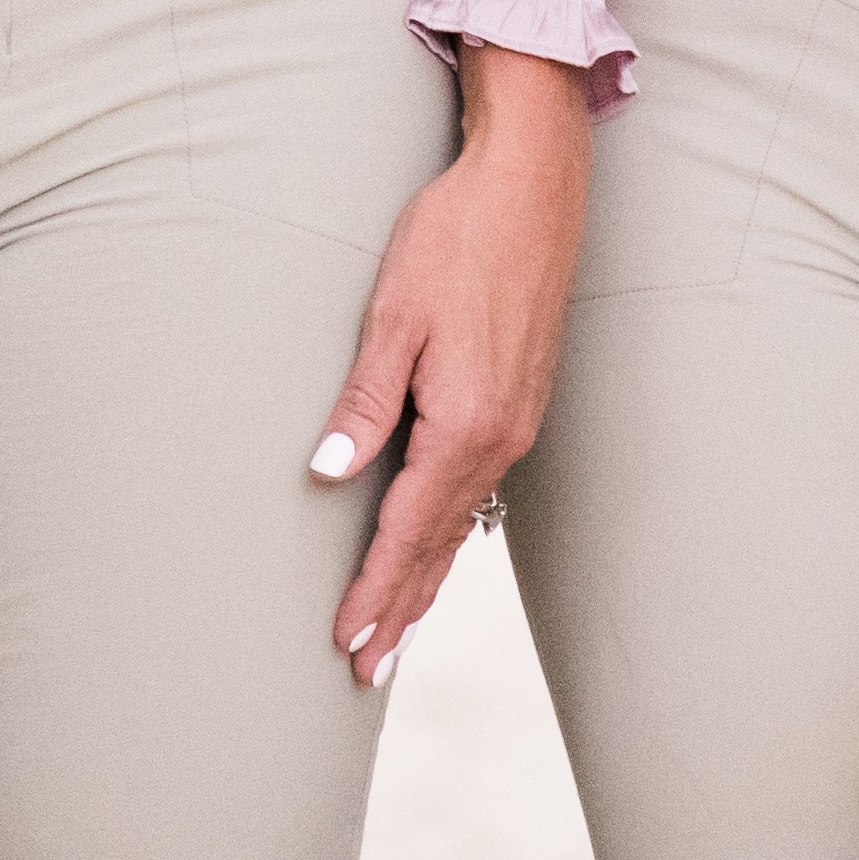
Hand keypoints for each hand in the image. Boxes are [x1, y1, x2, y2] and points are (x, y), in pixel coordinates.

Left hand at [314, 54, 583, 683]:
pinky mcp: (522, 405)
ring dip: (427, 581)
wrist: (533, 189)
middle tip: (366, 670)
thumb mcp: (392, 317)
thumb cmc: (455, 240)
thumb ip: (363, 403)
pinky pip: (480, 492)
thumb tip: (325, 475)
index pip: (408, 531)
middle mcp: (500, 440)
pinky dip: (452, 535)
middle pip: (440, 546)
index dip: (373, 590)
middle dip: (401, 609)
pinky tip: (438, 549)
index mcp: (465, 424)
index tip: (345, 643)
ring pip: (463, 524)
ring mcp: (517, 425)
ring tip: (396, 631)